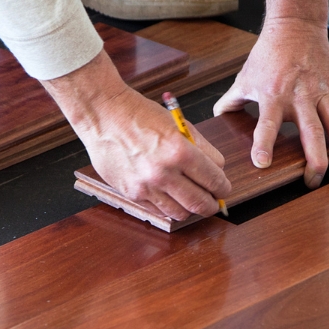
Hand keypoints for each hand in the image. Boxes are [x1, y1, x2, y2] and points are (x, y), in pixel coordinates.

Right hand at [45, 50, 229, 220]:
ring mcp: (146, 186)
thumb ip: (202, 149)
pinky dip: (170, 207)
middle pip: (201, 204)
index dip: (223, 188)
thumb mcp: (180, 125)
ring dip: (191, 208)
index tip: (224, 189)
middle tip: (214, 201)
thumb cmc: (141, 115)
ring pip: (181, 213)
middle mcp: (163, 172)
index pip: (215, 181)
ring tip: (192, 199)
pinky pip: (159, 211)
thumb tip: (218, 171)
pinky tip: (171, 196)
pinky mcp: (132, 193)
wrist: (105, 115)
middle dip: (213, 204)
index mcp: (180, 151)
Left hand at [213, 0, 328, 187]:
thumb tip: (216, 119)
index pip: (267, 123)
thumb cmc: (268, 55)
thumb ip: (230, 101)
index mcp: (274, 95)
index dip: (264, 143)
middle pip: (312, 132)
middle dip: (315, 161)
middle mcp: (301, 96)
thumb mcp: (244, 77)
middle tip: (312, 183)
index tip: (262, 163)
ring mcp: (324, 93)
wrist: (296, 26)